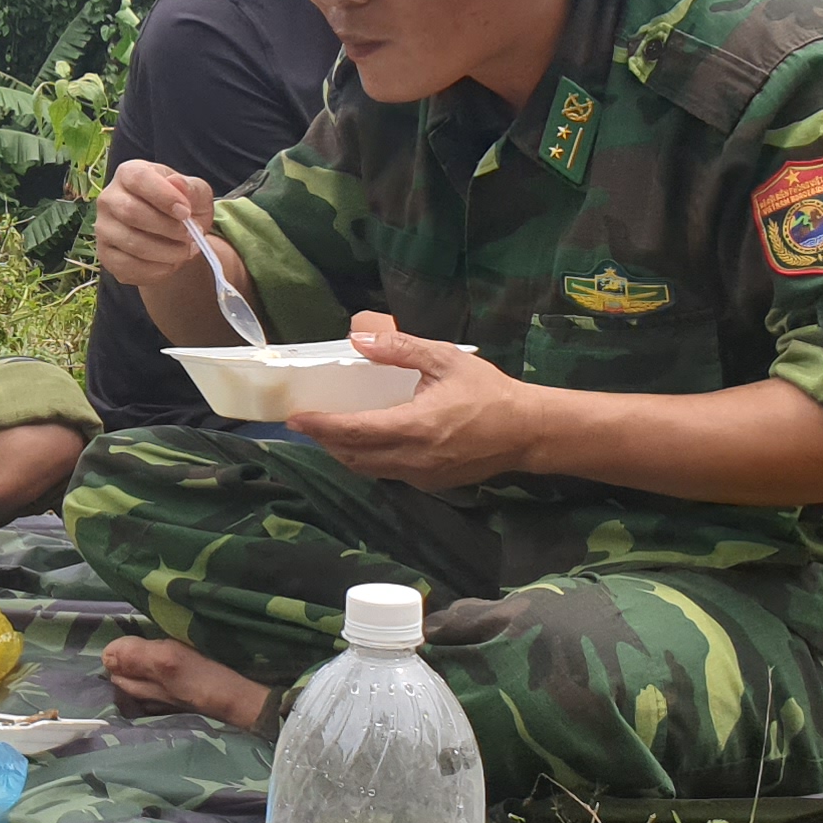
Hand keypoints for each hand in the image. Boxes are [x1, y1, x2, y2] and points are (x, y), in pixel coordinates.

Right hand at [93, 159, 221, 290]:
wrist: (174, 236)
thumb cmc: (182, 207)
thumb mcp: (196, 194)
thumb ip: (191, 188)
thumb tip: (177, 183)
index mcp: (129, 173)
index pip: (139, 179)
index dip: (164, 196)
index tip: (186, 212)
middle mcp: (109, 198)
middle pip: (131, 212)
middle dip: (167, 228)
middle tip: (191, 236)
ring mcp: (103, 228)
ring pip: (132, 243)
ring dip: (166, 251)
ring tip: (185, 251)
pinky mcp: (105, 255)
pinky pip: (127, 266)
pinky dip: (155, 269)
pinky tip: (170, 264)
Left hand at [290, 313, 539, 489]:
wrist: (527, 431)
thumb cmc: (489, 392)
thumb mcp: (446, 359)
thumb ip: (401, 348)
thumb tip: (360, 339)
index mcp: (415, 426)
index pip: (355, 432)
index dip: (321, 426)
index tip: (295, 419)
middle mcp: (413, 458)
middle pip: (353, 456)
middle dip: (325, 441)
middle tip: (306, 423)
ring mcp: (422, 476)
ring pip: (369, 469)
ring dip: (344, 453)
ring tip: (328, 433)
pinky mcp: (431, 484)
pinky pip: (388, 474)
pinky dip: (368, 461)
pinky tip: (364, 444)